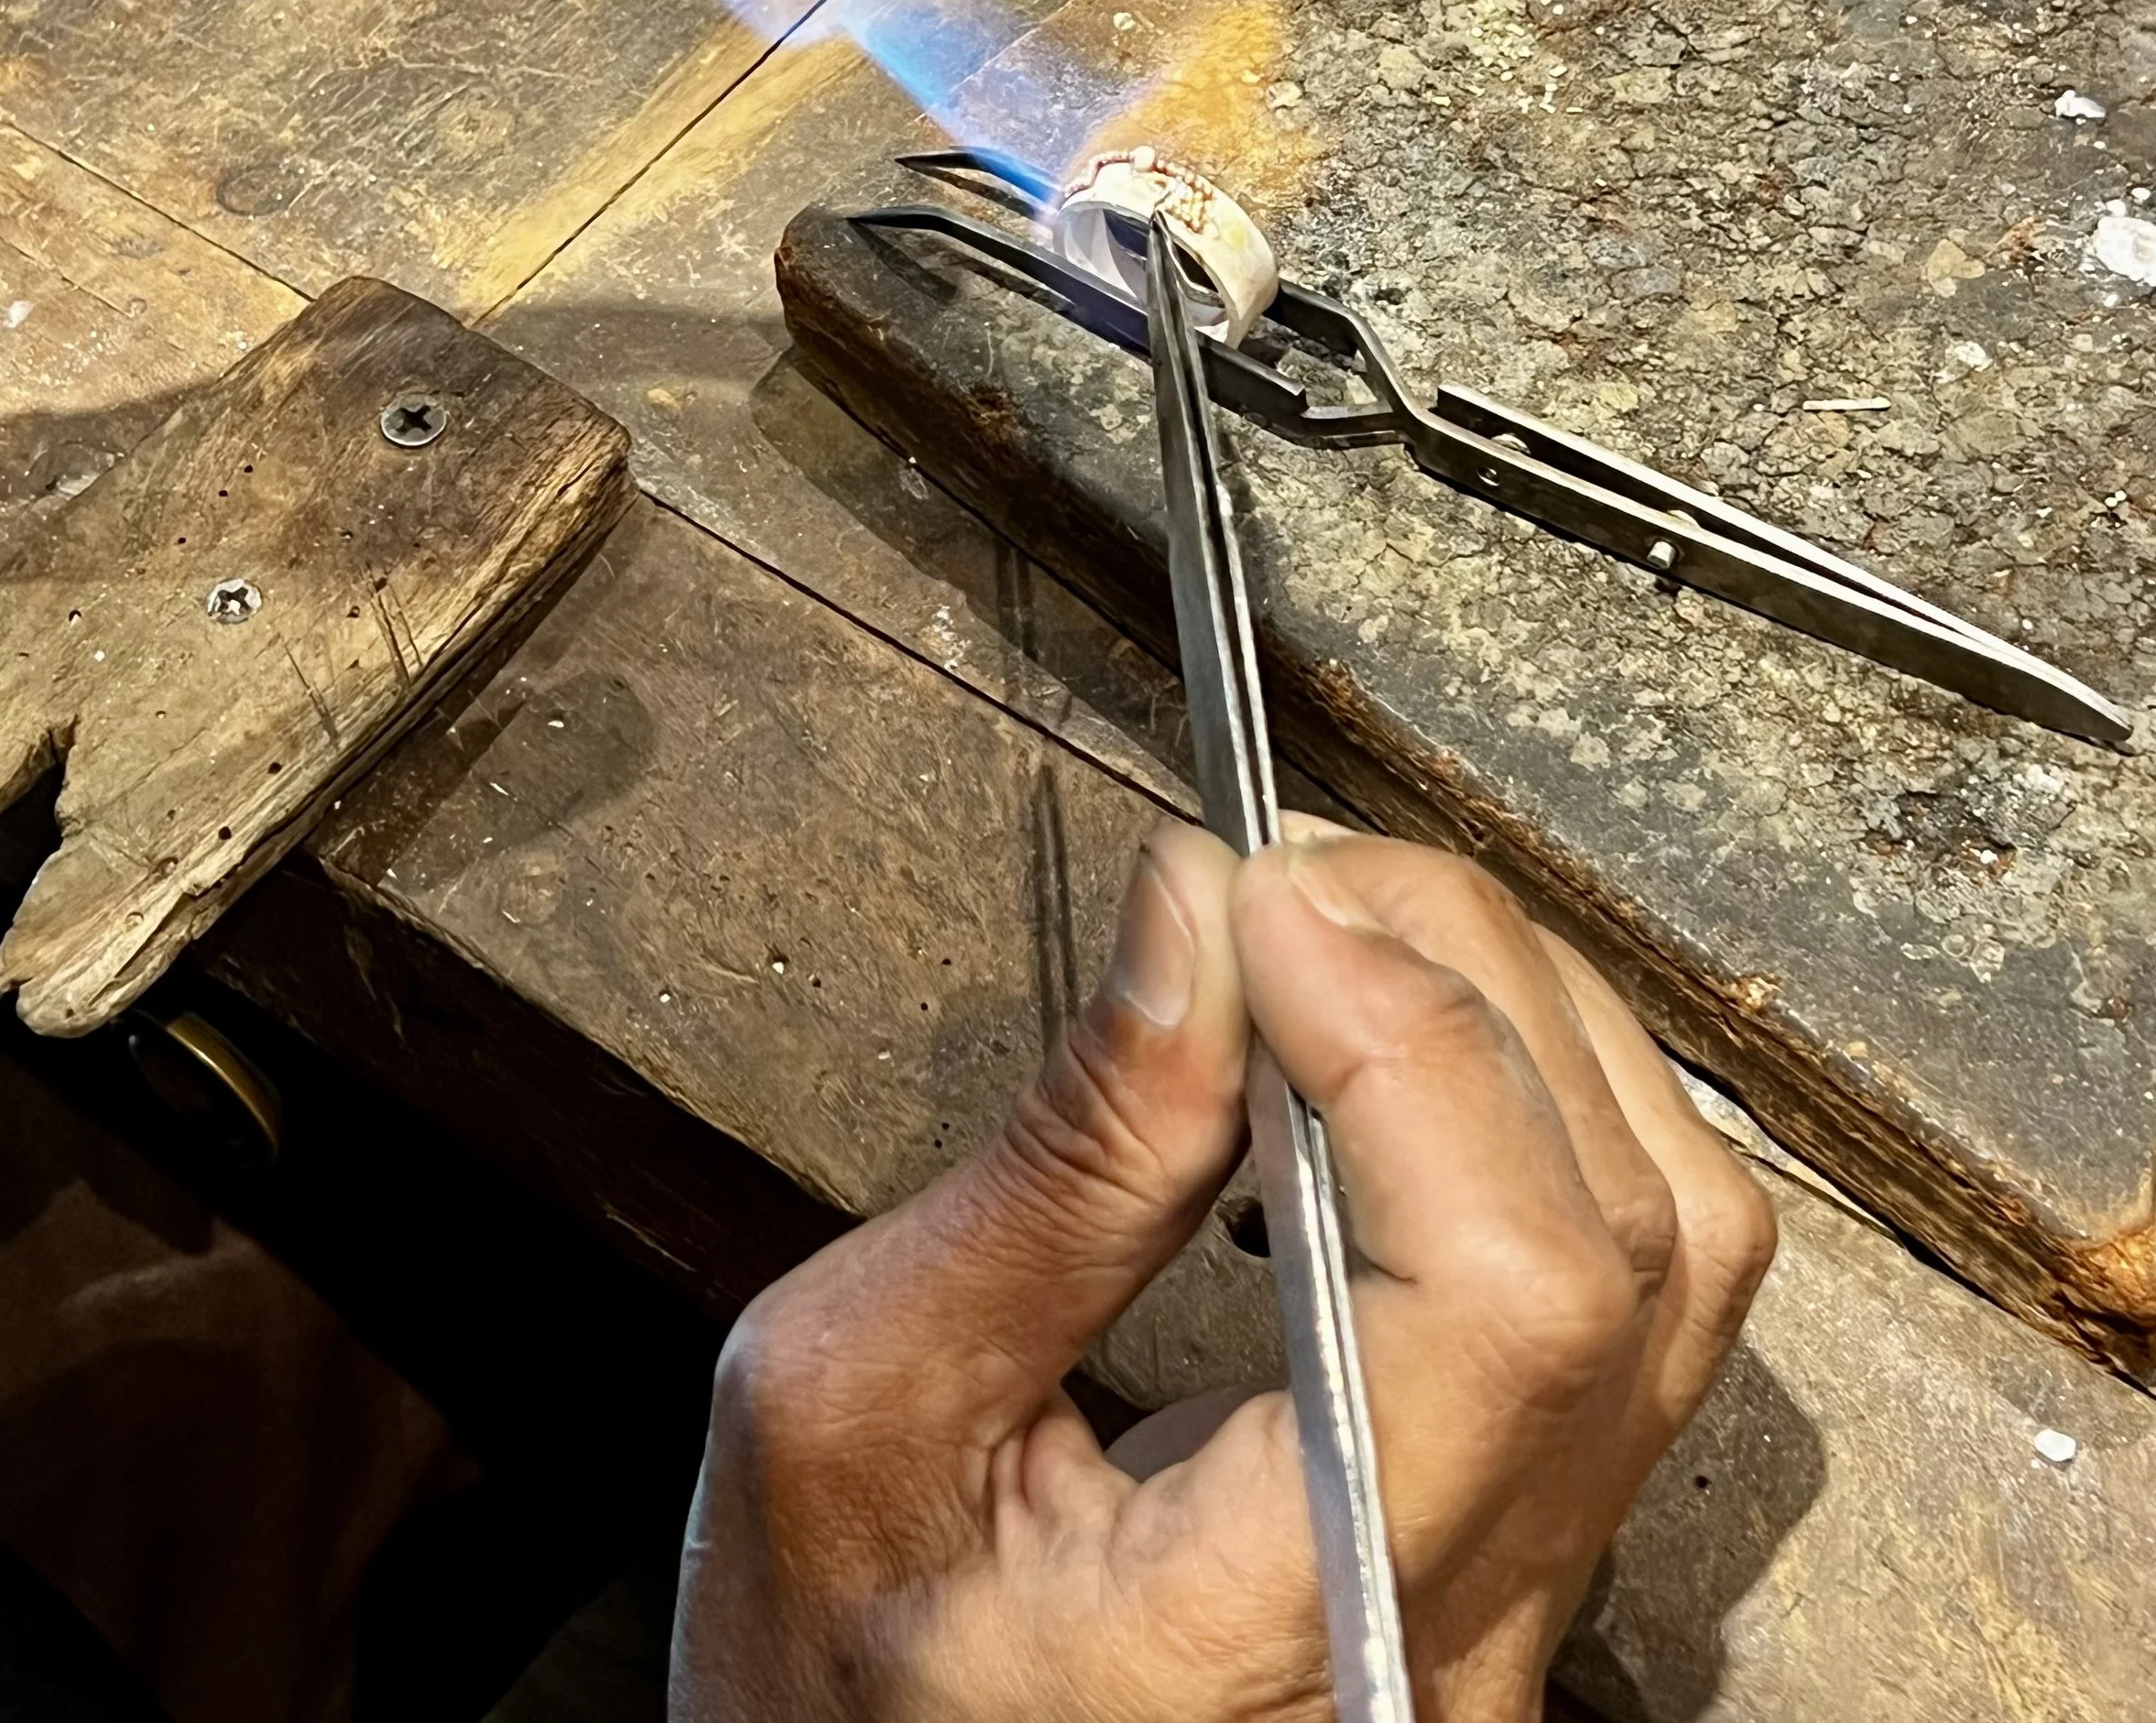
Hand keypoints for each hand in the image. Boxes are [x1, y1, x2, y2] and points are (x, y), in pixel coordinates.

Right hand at [671, 827, 1775, 1722]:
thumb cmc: (844, 1672)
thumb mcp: (853, 1406)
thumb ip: (1056, 1168)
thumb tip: (1199, 914)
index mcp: (1280, 1628)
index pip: (1503, 1302)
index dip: (1414, 1043)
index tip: (1260, 897)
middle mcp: (1457, 1631)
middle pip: (1619, 1245)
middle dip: (1462, 983)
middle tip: (1285, 880)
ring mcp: (1524, 1603)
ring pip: (1680, 1258)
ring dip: (1530, 1026)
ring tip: (1347, 937)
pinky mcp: (1529, 1547)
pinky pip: (1645, 1297)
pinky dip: (1554, 1112)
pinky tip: (1409, 1048)